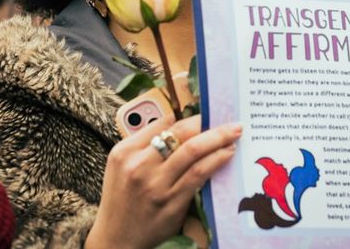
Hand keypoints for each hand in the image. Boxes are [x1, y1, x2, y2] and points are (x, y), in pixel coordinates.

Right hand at [84, 115, 240, 248]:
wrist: (116, 239)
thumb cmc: (121, 199)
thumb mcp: (119, 165)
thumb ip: (142, 142)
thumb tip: (173, 121)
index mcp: (125, 152)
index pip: (162, 124)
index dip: (188, 116)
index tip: (206, 114)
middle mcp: (139, 166)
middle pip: (180, 134)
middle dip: (207, 123)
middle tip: (228, 121)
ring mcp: (156, 185)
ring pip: (192, 152)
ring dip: (217, 139)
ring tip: (234, 134)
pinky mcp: (171, 203)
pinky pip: (198, 175)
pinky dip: (215, 160)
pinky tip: (226, 154)